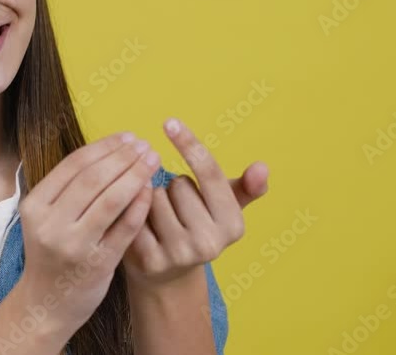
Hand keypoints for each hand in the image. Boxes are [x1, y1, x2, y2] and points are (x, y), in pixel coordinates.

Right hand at [17, 131, 159, 333]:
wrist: (46, 304)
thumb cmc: (52, 252)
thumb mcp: (46, 218)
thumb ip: (69, 188)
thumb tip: (111, 148)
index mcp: (35, 206)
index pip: (73, 165)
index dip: (104, 146)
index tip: (128, 137)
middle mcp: (50, 225)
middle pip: (92, 178)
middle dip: (123, 157)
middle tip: (145, 145)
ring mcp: (74, 246)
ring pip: (110, 200)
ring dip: (136, 175)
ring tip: (153, 161)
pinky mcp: (97, 264)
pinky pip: (125, 228)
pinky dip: (140, 205)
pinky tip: (151, 190)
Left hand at [122, 117, 268, 285]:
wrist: (168, 274)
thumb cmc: (197, 226)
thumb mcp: (225, 208)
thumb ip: (245, 187)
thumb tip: (262, 167)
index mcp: (233, 225)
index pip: (210, 173)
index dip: (189, 144)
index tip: (169, 121)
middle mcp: (210, 243)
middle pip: (178, 183)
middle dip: (173, 186)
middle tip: (176, 209)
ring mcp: (179, 254)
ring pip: (154, 195)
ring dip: (152, 197)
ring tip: (159, 218)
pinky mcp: (150, 260)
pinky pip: (134, 212)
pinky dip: (134, 210)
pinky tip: (140, 224)